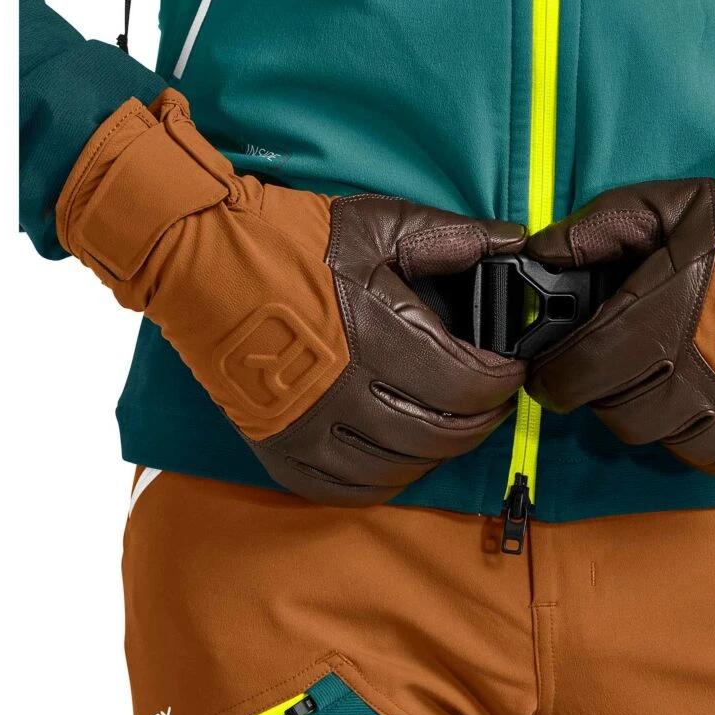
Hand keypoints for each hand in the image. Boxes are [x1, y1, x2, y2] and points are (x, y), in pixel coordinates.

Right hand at [57, 91, 526, 503]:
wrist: (202, 263)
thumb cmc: (293, 242)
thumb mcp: (379, 225)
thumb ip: (452, 237)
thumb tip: (512, 242)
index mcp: (378, 335)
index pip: (468, 384)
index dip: (503, 379)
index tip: (511, 366)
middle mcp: (346, 394)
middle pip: (444, 433)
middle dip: (482, 416)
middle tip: (490, 395)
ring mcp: (311, 430)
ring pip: (404, 466)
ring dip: (441, 447)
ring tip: (451, 419)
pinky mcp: (284, 452)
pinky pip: (354, 489)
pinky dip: (390, 476)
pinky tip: (401, 450)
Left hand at [525, 81, 714, 475]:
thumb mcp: (663, 206)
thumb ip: (594, 230)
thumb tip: (538, 254)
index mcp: (658, 322)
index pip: (576, 378)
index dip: (553, 378)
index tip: (554, 369)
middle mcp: (693, 377)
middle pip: (616, 415)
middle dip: (604, 389)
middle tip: (618, 360)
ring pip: (662, 440)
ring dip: (653, 413)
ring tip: (667, 375)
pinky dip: (701, 438)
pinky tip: (705, 401)